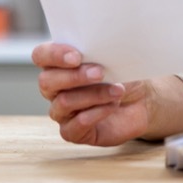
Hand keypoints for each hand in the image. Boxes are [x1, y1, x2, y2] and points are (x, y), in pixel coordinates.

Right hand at [31, 41, 152, 146]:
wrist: (141, 101)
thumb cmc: (123, 76)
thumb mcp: (113, 59)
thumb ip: (98, 53)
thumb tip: (97, 50)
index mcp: (58, 64)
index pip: (41, 55)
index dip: (54, 55)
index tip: (77, 56)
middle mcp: (54, 88)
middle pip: (46, 81)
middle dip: (75, 76)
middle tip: (100, 72)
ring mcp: (62, 112)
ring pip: (64, 102)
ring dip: (93, 94)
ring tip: (117, 90)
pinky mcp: (73, 132)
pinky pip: (75, 125)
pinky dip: (96, 113)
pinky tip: (112, 106)